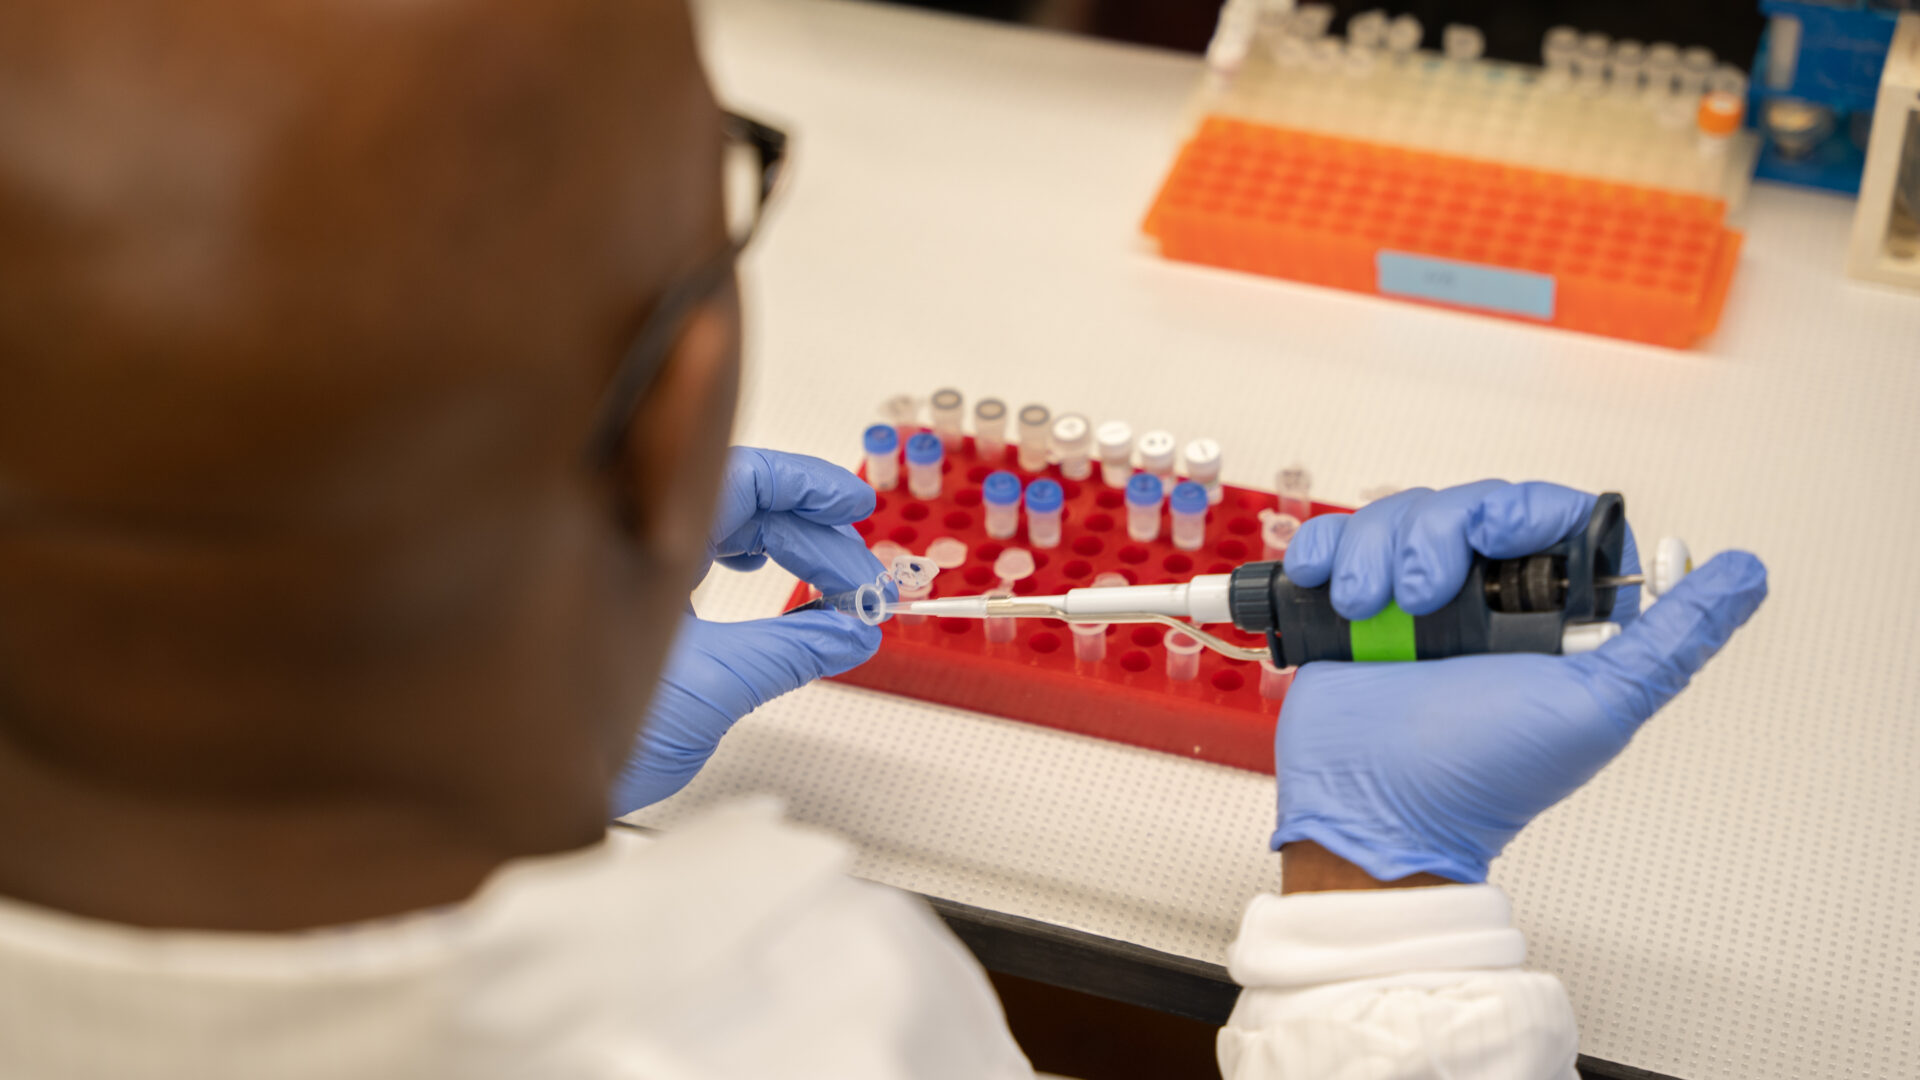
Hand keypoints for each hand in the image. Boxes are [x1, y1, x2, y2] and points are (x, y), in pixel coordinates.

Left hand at [612, 448, 883, 814]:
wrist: (530, 784)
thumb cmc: (580, 736)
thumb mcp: (714, 687)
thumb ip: (790, 651)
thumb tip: (847, 632)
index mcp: (642, 538)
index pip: (739, 477)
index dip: (803, 484)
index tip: (851, 506)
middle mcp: (631, 539)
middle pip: (740, 504)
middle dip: (810, 536)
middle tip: (859, 580)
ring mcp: (627, 564)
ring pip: (721, 527)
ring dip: (782, 545)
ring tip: (829, 580)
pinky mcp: (628, 595)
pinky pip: (698, 553)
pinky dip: (744, 558)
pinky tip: (762, 571)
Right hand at [1273, 481, 1767, 882]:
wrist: (1372, 808)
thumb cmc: (1482, 777)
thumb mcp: (1598, 706)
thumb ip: (1675, 638)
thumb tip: (1746, 572)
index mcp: (1553, 617)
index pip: (1550, 513)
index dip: (1522, 513)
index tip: (1498, 546)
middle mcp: (1487, 603)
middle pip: (1466, 504)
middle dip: (1434, 537)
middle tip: (1424, 598)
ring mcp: (1415, 603)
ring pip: (1400, 515)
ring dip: (1377, 552)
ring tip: (1369, 611)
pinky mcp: (1353, 606)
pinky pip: (1339, 539)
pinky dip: (1326, 552)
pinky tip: (1330, 592)